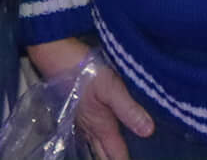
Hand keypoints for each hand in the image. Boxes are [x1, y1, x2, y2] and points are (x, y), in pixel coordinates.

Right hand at [25, 38, 154, 159]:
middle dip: (115, 159)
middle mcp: (91, 129)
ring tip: (117, 152)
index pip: (116, 154)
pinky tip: (104, 133)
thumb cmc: (85, 72)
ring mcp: (83, 120)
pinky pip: (90, 132)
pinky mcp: (78, 110)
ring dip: (106, 152)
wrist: (58, 57)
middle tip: (126, 159)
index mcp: (102, 127)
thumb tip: (148, 131)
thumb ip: (129, 109)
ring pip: (96, 145)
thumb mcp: (111, 88)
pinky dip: (100, 138)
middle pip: (104, 154)